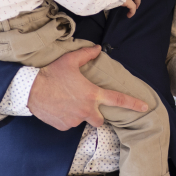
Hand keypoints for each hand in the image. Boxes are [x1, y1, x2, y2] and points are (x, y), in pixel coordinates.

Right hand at [27, 45, 148, 130]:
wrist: (30, 90)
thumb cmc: (52, 74)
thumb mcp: (70, 60)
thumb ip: (87, 54)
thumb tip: (98, 48)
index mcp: (92, 94)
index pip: (118, 100)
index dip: (133, 104)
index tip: (145, 108)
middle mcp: (86, 110)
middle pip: (100, 120)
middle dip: (96, 114)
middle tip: (85, 104)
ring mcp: (74, 120)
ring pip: (82, 121)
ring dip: (79, 115)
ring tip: (66, 103)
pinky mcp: (63, 127)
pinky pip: (69, 124)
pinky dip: (66, 118)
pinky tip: (58, 108)